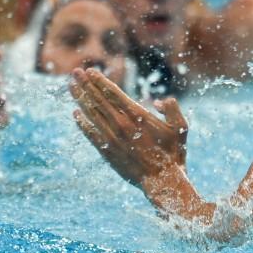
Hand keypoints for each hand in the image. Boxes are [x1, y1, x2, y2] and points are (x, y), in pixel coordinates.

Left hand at [71, 68, 188, 187]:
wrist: (162, 181)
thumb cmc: (174, 154)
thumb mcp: (181, 127)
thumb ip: (172, 109)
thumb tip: (160, 100)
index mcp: (138, 115)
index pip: (114, 93)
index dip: (100, 81)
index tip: (90, 71)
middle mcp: (122, 124)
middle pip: (99, 100)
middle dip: (86, 85)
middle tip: (75, 73)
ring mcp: (113, 138)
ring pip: (92, 114)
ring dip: (81, 99)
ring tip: (71, 87)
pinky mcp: (108, 152)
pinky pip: (91, 134)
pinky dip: (82, 123)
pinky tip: (75, 114)